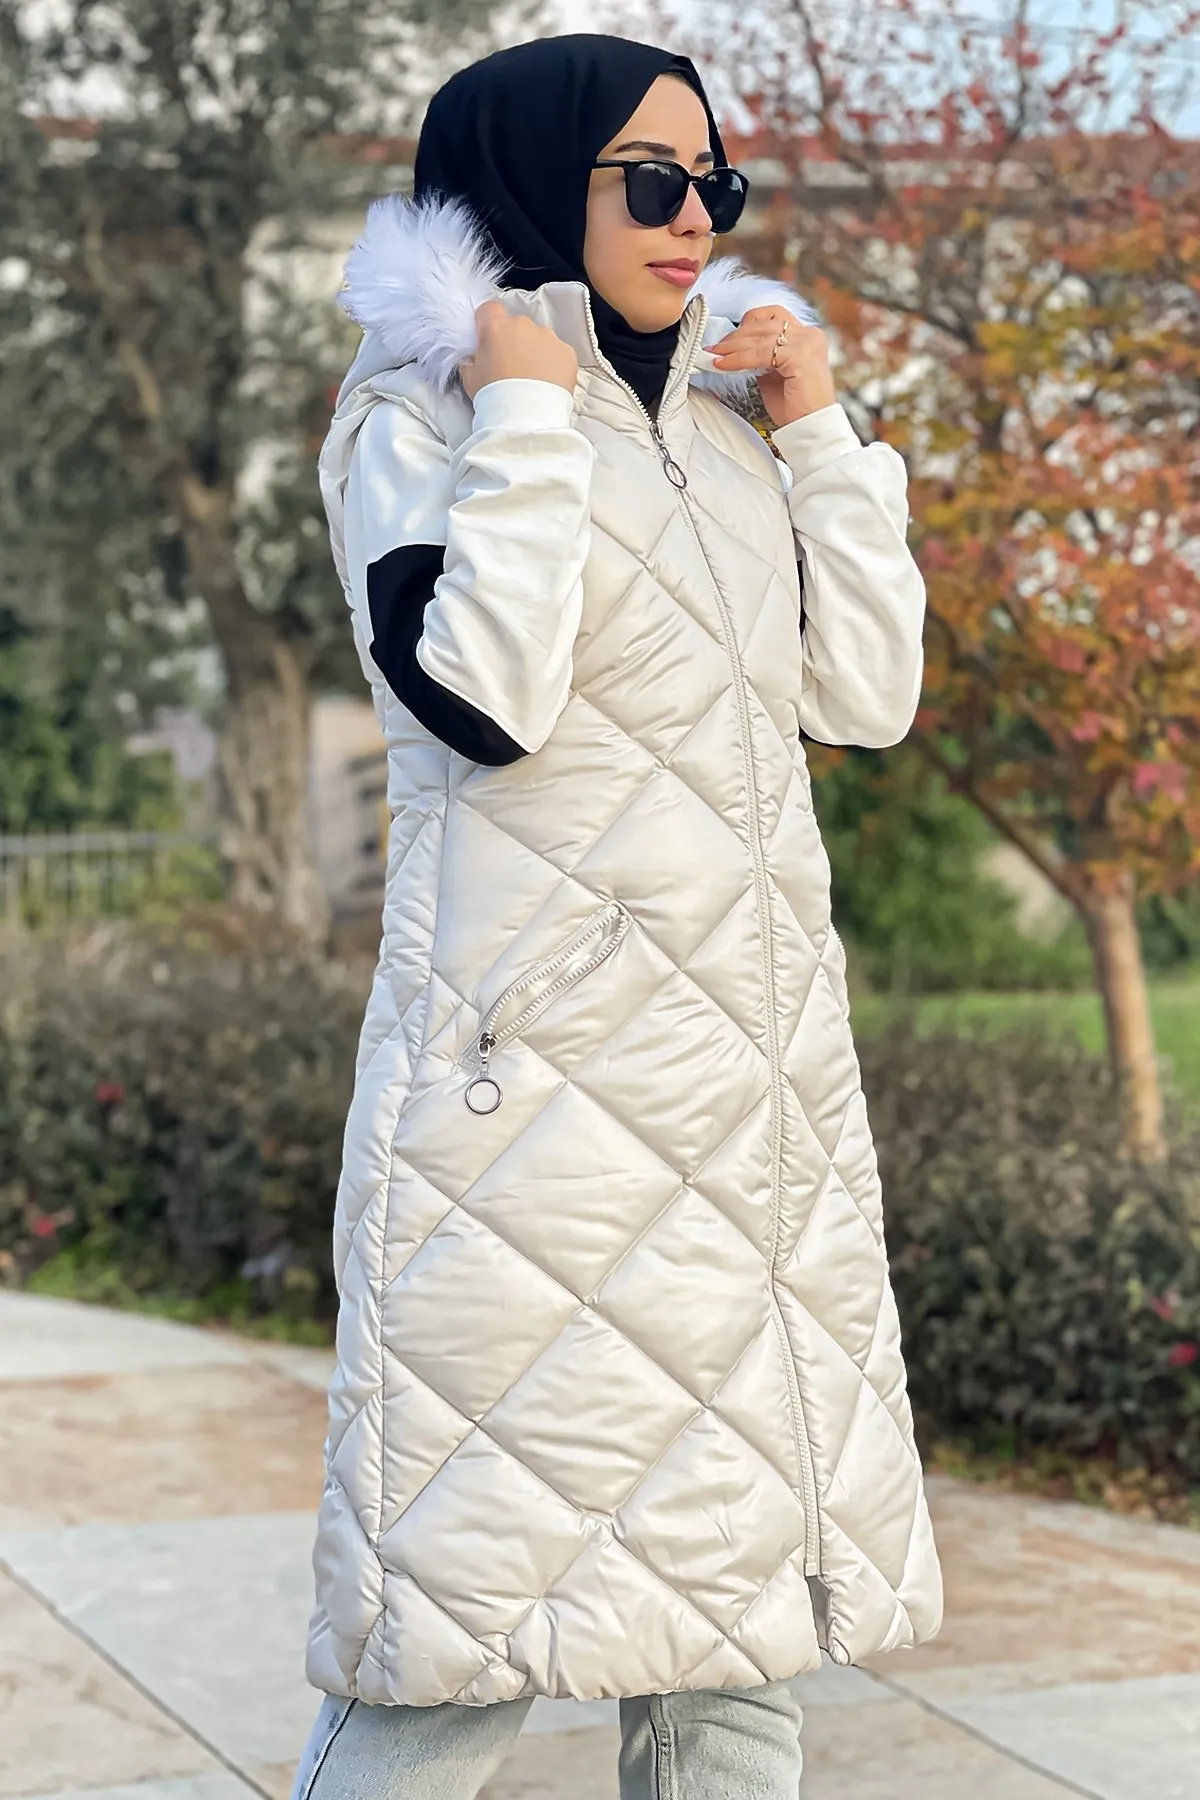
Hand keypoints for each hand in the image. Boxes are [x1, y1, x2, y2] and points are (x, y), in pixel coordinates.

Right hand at [459, 301, 578, 400]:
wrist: (526, 418)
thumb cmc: (493, 397)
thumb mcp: (470, 378)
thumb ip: (471, 359)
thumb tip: (475, 356)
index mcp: (496, 327)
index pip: (489, 310)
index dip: (488, 323)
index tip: (489, 340)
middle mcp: (523, 325)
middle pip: (517, 325)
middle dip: (514, 340)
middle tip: (512, 367)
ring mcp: (548, 337)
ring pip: (539, 338)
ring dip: (535, 351)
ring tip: (533, 378)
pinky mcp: (567, 352)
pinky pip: (558, 352)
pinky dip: (554, 363)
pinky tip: (549, 383)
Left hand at [708, 306, 836, 427]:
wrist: (811, 429)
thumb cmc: (795, 408)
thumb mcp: (774, 375)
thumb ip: (761, 358)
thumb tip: (734, 351)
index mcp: (806, 336)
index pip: (773, 315)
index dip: (748, 323)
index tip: (728, 339)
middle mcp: (810, 335)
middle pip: (765, 323)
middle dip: (735, 336)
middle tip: (714, 349)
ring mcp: (807, 344)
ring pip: (760, 336)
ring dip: (733, 347)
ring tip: (715, 357)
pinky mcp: (800, 357)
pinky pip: (761, 353)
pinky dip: (739, 358)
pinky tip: (725, 365)